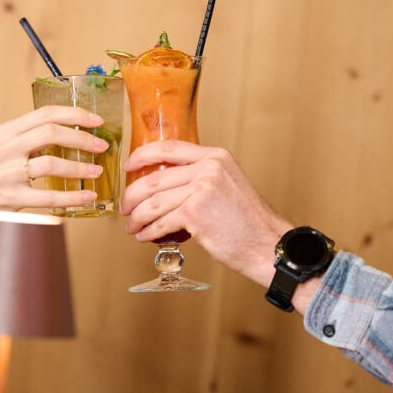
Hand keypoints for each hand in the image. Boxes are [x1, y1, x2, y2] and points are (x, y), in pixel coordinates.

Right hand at [0, 105, 108, 240]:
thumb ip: (25, 138)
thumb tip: (65, 133)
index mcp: (4, 132)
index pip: (44, 114)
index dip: (74, 114)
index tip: (95, 119)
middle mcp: (5, 148)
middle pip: (51, 133)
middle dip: (82, 137)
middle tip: (101, 145)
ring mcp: (8, 173)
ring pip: (52, 163)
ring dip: (80, 167)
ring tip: (96, 171)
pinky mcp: (11, 198)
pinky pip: (48, 196)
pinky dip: (72, 196)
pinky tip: (87, 196)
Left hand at [120, 140, 288, 287]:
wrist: (267, 244)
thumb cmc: (248, 221)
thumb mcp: (228, 184)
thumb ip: (202, 176)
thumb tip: (169, 183)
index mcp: (215, 156)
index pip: (169, 148)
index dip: (142, 155)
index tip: (128, 166)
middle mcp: (208, 167)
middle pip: (155, 178)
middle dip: (132, 195)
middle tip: (125, 207)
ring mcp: (202, 189)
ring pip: (153, 202)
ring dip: (137, 217)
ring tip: (132, 227)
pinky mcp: (195, 213)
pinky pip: (161, 222)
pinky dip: (148, 231)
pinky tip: (144, 236)